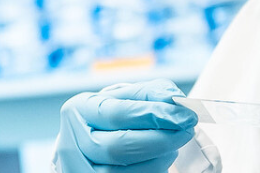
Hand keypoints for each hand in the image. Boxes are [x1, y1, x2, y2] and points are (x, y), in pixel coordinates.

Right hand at [55, 80, 198, 172]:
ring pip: (126, 171)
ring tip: (174, 143)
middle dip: (160, 139)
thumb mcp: (122, 99)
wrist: (88, 146)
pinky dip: (155, 169)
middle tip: (186, 130)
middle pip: (118, 146)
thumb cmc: (108, 120)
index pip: (116, 113)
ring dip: (160, 157)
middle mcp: (72, 143)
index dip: (154, 114)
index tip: (184, 113)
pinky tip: (162, 157)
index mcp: (77, 111)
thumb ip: (147, 94)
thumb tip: (174, 99)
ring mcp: (82, 169)